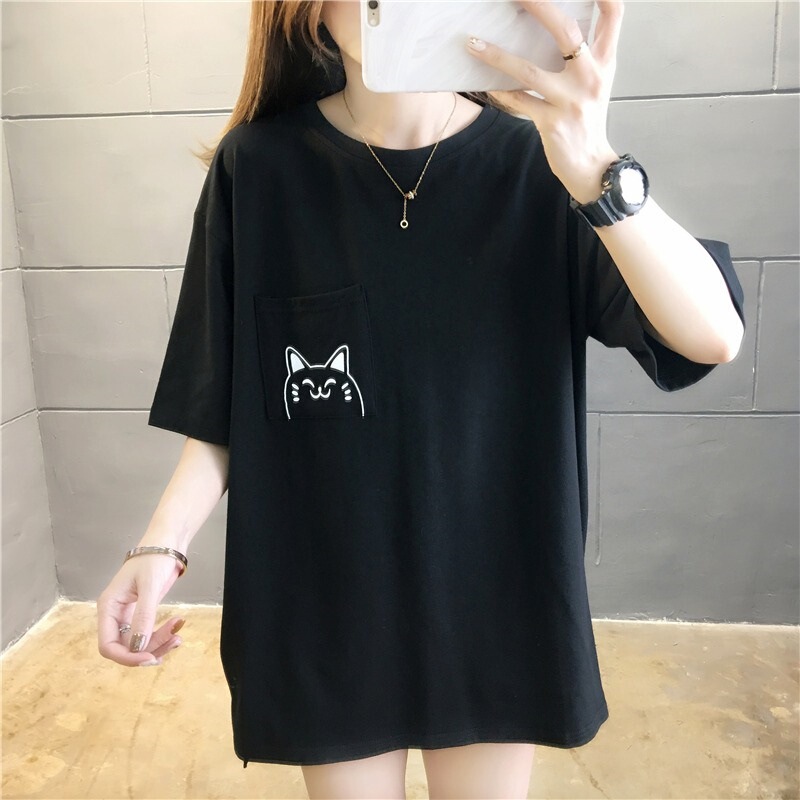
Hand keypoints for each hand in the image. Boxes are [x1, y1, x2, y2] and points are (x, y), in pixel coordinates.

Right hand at [96, 554, 184, 666]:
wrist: (167, 544)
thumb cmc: (154, 559)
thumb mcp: (149, 586)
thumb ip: (143, 616)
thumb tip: (138, 647)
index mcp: (108, 607)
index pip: (108, 645)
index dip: (127, 657)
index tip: (150, 658)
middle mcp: (114, 615)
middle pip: (125, 648)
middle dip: (149, 649)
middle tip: (174, 640)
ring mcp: (128, 616)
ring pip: (139, 644)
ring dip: (158, 644)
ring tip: (179, 635)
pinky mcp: (141, 614)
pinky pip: (148, 634)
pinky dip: (162, 636)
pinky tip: (176, 629)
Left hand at [466, 0, 623, 202]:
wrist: (591, 165)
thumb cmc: (587, 119)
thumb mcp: (595, 82)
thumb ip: (582, 54)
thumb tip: (552, 23)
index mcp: (605, 61)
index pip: (614, 13)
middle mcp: (591, 76)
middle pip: (566, 30)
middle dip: (538, 5)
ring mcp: (571, 100)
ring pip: (529, 70)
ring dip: (497, 56)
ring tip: (473, 43)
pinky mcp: (552, 122)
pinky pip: (519, 102)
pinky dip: (500, 92)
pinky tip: (485, 84)